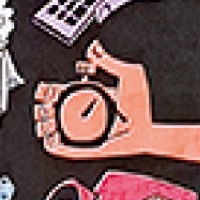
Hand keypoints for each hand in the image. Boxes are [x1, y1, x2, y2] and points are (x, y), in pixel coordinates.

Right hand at [34, 41, 155, 158]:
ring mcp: (87, 133)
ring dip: (47, 125)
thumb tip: (94, 48)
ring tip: (45, 119)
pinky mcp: (90, 149)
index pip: (64, 93)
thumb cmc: (146, 106)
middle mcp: (88, 115)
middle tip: (44, 103)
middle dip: (45, 107)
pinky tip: (50, 139)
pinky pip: (67, 150)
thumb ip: (110, 61)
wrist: (155, 129)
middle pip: (55, 111)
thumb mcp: (129, 75)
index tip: (45, 88)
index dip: (50, 90)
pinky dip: (55, 146)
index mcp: (93, 97)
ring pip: (57, 130)